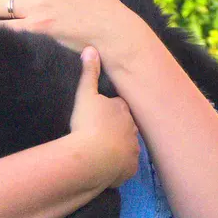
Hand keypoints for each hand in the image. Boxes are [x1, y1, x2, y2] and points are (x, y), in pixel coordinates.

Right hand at [68, 47, 137, 188]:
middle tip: (98, 135)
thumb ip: (88, 73)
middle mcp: (132, 129)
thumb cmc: (87, 124)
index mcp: (122, 109)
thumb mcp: (84, 95)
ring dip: (117, 148)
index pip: (118, 107)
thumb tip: (90, 48)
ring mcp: (133, 150)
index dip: (108, 111)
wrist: (92, 158)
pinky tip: (105, 168)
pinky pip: (125, 166)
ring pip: (127, 146)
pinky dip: (117, 166)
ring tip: (100, 152)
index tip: (97, 116)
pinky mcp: (130, 168)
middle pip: (125, 127)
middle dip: (115, 129)